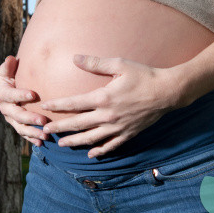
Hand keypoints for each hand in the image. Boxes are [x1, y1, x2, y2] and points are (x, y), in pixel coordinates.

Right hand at [0, 55, 49, 145]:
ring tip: (45, 135)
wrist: (12, 89)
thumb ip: (8, 66)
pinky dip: (32, 139)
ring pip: (20, 127)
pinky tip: (42, 142)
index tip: (33, 94)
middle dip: (30, 118)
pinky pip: (24, 134)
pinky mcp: (17, 126)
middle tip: (43, 120)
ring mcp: (11, 119)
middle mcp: (5, 108)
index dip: (20, 94)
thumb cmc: (13, 76)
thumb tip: (11, 58)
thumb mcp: (8, 71)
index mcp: (3, 93)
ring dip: (32, 132)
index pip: (11, 95)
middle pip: (17, 115)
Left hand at [39, 54, 186, 158]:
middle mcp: (108, 115)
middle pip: (78, 124)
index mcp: (103, 97)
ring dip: (74, 141)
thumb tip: (74, 58)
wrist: (167, 92)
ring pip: (91, 138)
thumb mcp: (119, 64)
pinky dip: (99, 151)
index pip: (74, 104)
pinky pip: (111, 145)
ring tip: (61, 143)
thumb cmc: (144, 75)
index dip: (57, 106)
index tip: (45, 107)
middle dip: (60, 127)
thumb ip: (95, 63)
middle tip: (45, 130)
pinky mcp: (128, 133)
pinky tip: (90, 154)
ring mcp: (118, 127)